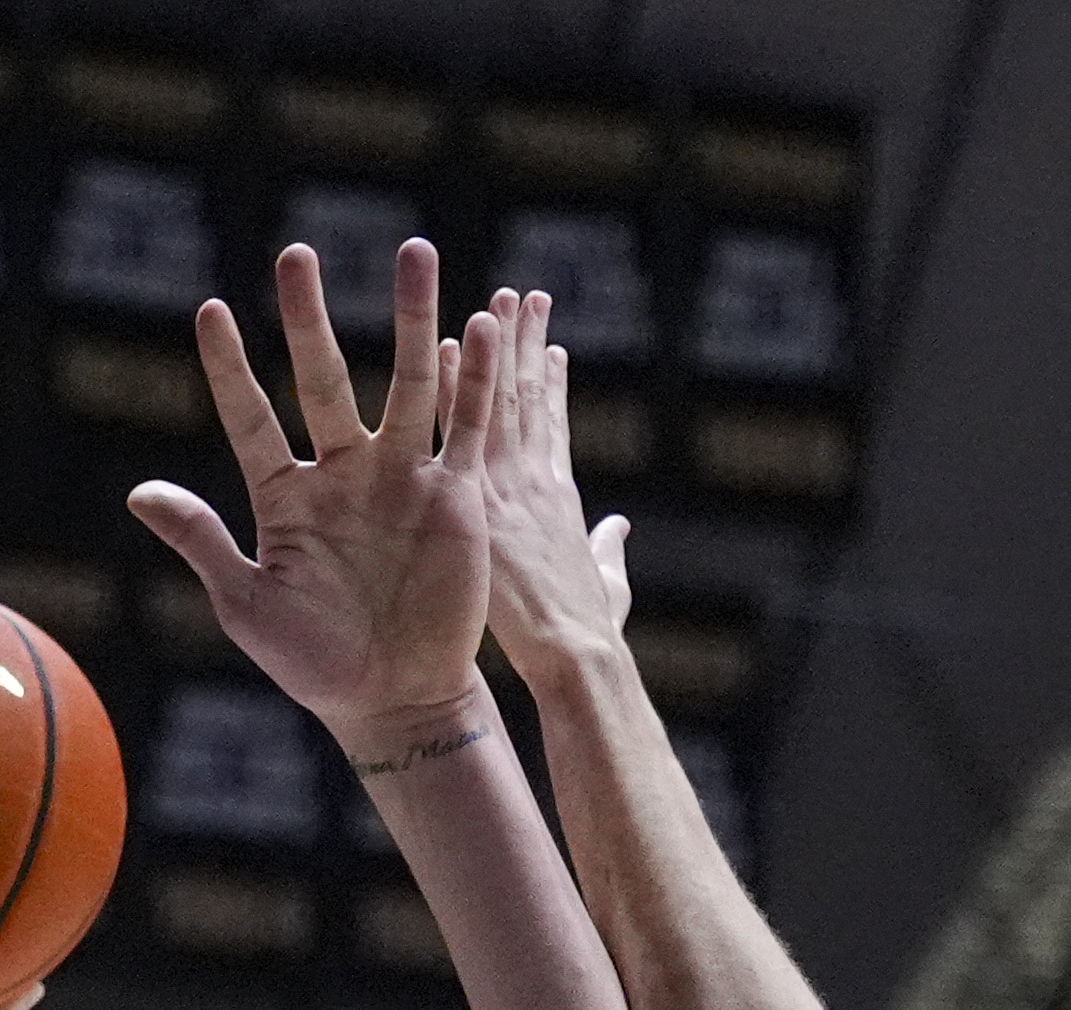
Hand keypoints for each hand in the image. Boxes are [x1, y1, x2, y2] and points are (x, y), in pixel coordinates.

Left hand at [129, 240, 498, 759]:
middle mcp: (343, 472)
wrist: (396, 700)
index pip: (250, 416)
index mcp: (285, 495)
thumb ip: (201, 541)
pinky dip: (470, 380)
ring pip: (408, 383)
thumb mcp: (248, 605)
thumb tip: (139, 491)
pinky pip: (465, 428)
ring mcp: (402, 478)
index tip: (212, 311)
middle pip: (324, 378)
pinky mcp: (454, 497)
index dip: (231, 367)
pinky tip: (475, 327)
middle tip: (295, 255)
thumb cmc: (314, 663)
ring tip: (415, 251)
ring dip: (412, 318)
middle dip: (308, 318)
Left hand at [477, 288, 634, 683]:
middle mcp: (537, 476)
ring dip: (499, 342)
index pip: (552, 427)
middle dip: (525, 344)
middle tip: (522, 296)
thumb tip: (618, 527)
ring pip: (501, 395)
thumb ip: (608, 548)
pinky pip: (464, 426)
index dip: (553, 384)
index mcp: (560, 497)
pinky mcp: (485, 493)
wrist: (575, 652)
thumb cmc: (590, 633)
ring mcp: (511, 480)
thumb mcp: (606, 582)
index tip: (551, 348)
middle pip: (528, 395)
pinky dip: (461, 381)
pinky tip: (452, 339)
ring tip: (500, 296)